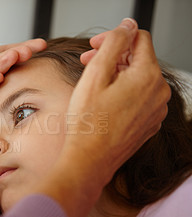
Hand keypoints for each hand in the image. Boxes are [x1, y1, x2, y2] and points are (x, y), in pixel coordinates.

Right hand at [6, 19, 169, 216]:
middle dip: (113, 56)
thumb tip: (127, 26)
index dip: (114, 37)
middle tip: (87, 62)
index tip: (94, 47)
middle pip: (138, 59)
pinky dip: (122, 92)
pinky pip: (139, 97)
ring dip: (116, 74)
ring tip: (93, 83)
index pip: (138, 38)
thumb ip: (114, 43)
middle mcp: (159, 92)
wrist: (89, 160)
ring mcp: (156, 110)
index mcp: (148, 76)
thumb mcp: (95, 74)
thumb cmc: (88, 123)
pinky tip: (103, 101)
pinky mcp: (149, 123)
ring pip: (138, 78)